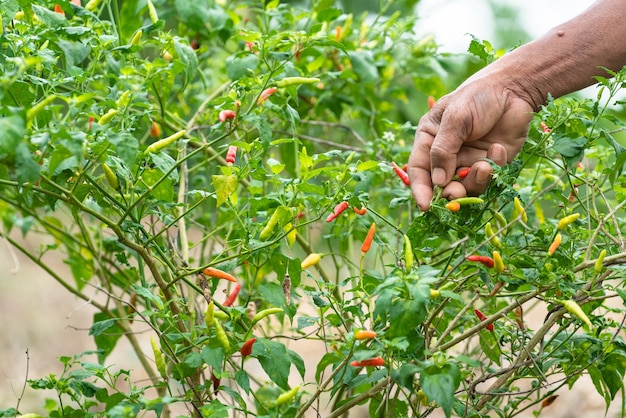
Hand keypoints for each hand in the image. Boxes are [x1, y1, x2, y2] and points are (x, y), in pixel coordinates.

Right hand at [408, 76, 533, 210]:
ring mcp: (468, 160)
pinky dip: (493, 169)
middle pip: (441, 185)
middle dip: (450, 192)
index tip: (425, 206)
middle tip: (457, 194)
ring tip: (484, 166)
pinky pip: (488, 179)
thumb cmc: (478, 97)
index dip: (421, 190)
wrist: (515, 89)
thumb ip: (443, 149)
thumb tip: (438, 181)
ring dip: (474, 181)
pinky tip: (498, 149)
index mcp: (429, 140)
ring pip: (465, 186)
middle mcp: (446, 155)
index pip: (419, 170)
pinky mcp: (490, 164)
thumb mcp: (455, 118)